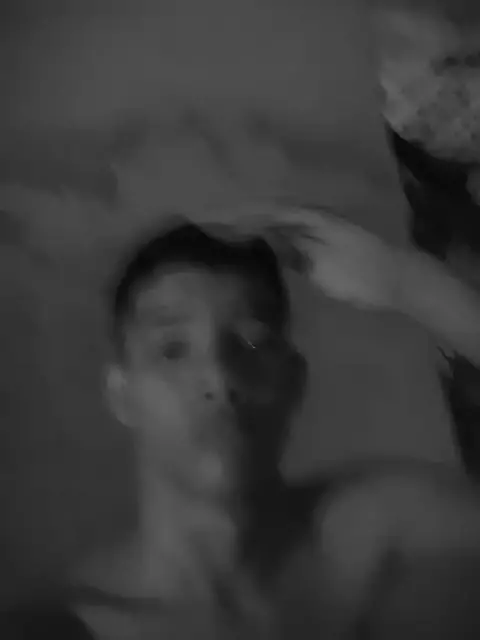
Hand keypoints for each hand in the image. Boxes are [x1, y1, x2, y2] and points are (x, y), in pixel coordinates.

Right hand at [197, 200, 401, 309]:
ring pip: (281, 224)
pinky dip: (274, 240)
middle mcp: (312, 217)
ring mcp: (319, 230)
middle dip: (246, 218)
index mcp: (310, 217)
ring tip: (231, 235)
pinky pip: (291, 237)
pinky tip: (262, 248)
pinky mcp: (323, 246)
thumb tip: (263, 233)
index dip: (243, 214)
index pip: (268, 211)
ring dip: (258, 228)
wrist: (394, 279)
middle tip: (217, 225)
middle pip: (272, 214)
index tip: (217, 218)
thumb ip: (292, 246)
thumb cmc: (357, 271)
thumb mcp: (321, 261)